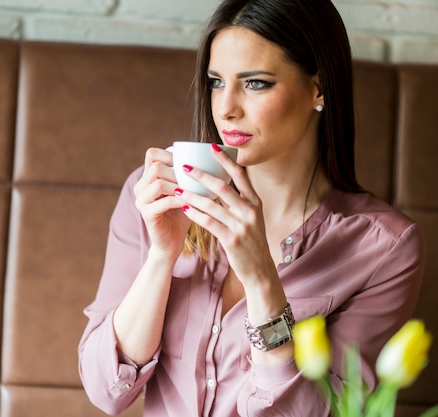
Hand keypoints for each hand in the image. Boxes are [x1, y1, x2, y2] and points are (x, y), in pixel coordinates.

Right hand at [134, 147, 191, 259]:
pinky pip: (164, 201)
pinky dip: (181, 200)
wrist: (172, 243)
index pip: (151, 154)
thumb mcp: (187, 190)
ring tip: (194, 191)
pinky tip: (192, 203)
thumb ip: (190, 174)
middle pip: (155, 166)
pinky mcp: (146, 214)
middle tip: (194, 179)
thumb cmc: (183, 214)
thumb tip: (212, 155)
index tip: (187, 163)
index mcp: (148, 178)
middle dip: (177, 172)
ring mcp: (141, 200)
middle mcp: (141, 187)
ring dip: (179, 185)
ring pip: (158, 182)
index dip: (169, 154)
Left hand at [175, 145, 275, 285]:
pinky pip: (209, 223)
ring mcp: (241, 226)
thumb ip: (239, 201)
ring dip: (192, 195)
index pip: (240, 175)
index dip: (225, 160)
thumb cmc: (251, 241)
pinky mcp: (232, 240)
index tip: (212, 147)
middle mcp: (250, 211)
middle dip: (201, 175)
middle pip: (222, 186)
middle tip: (185, 167)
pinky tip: (184, 208)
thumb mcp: (251, 218)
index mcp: (255, 202)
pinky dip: (195, 214)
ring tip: (177, 188)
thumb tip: (218, 184)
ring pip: (212, 205)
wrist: (260, 270)